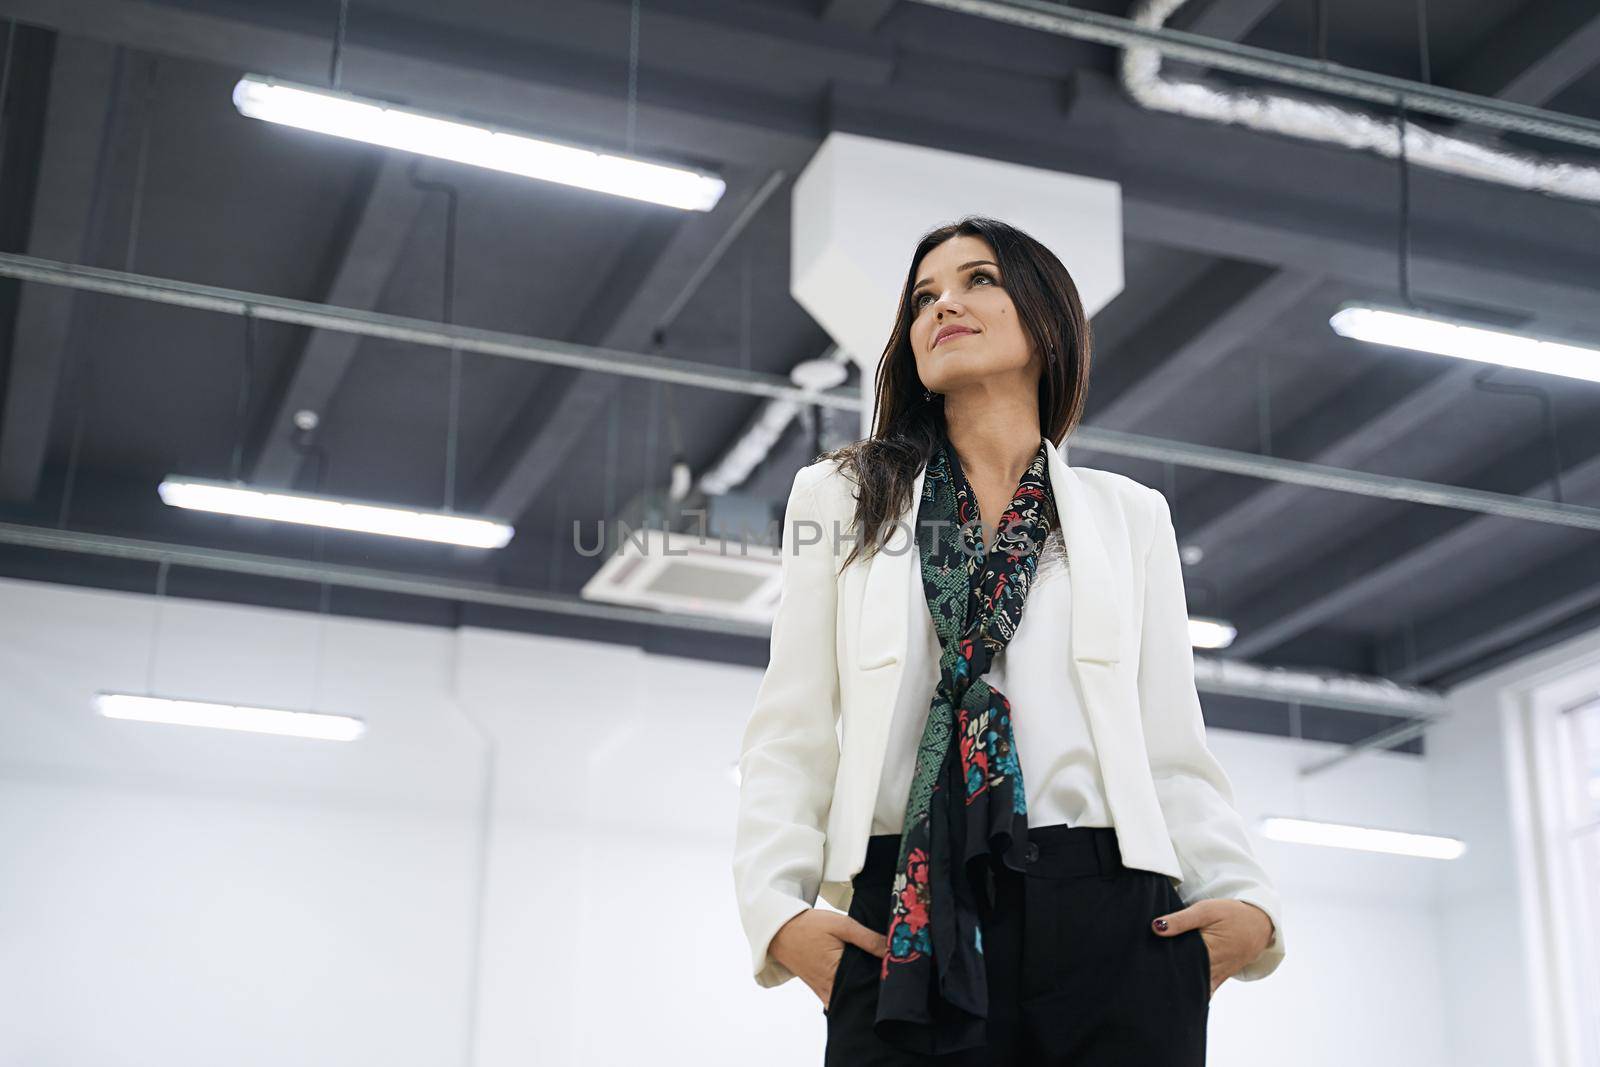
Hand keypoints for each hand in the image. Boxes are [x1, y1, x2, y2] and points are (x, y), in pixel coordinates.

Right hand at [770, 909, 888, 1007]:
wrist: (780, 931)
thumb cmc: (810, 926)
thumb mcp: (841, 925)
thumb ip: (867, 939)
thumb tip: (892, 951)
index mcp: (837, 972)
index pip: (868, 983)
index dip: (884, 979)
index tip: (896, 973)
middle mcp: (830, 988)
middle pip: (860, 995)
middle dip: (875, 988)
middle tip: (889, 977)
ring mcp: (824, 992)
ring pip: (850, 999)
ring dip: (862, 991)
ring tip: (875, 979)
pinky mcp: (819, 991)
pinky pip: (838, 1000)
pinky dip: (849, 995)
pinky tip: (858, 985)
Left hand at [1151, 898, 1273, 998]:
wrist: (1260, 923)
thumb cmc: (1231, 914)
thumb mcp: (1206, 910)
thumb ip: (1181, 920)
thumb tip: (1155, 927)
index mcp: (1207, 951)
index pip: (1178, 963)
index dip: (1160, 966)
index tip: (1142, 968)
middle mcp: (1212, 968)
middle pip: (1184, 979)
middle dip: (1165, 981)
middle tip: (1143, 981)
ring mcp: (1217, 976)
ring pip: (1193, 988)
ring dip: (1178, 988)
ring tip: (1155, 989)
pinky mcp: (1220, 978)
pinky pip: (1204, 991)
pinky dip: (1191, 993)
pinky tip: (1175, 996)